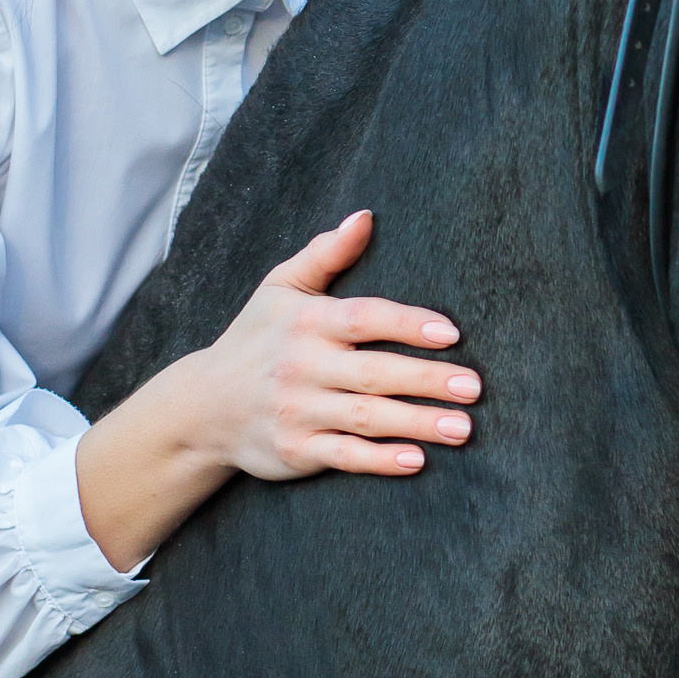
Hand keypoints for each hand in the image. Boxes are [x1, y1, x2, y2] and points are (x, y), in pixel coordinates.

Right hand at [75, 210, 478, 572]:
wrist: (203, 406)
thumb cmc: (256, 339)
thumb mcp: (280, 288)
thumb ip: (325, 253)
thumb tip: (366, 217)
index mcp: (306, 322)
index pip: (364, 319)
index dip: (408, 324)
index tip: (451, 333)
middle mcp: (302, 366)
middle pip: (374, 373)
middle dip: (427, 380)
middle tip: (475, 387)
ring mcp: (298, 411)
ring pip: (366, 417)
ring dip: (417, 423)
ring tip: (463, 428)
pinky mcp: (295, 450)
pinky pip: (343, 457)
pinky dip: (379, 461)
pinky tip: (417, 460)